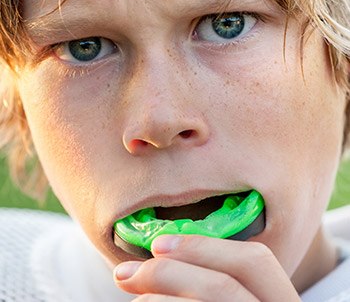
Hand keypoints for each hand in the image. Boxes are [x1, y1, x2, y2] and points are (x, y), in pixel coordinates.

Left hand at [114, 235, 300, 300]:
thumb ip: (215, 281)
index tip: (158, 244)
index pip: (255, 262)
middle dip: (168, 273)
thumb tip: (162, 256)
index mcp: (280, 301)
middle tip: (126, 273)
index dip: (203, 246)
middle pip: (223, 286)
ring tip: (136, 301)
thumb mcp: (237, 297)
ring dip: (158, 300)